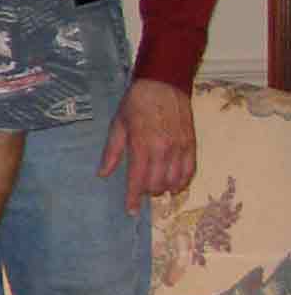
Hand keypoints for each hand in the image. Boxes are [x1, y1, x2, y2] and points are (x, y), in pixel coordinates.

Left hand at [100, 81, 196, 214]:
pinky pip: (190, 170)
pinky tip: (175, 183)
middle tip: (141, 189)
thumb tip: (103, 173)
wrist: (163, 84)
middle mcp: (162, 149)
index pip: (137, 179)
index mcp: (141, 144)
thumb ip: (112, 152)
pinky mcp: (191, 144)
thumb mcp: (118, 125)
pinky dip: (183, 181)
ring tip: (157, 186)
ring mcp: (179, 147)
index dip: (133, 197)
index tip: (130, 210)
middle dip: (148, 191)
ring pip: (175, 181)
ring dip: (165, 188)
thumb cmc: (136, 103)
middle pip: (157, 184)